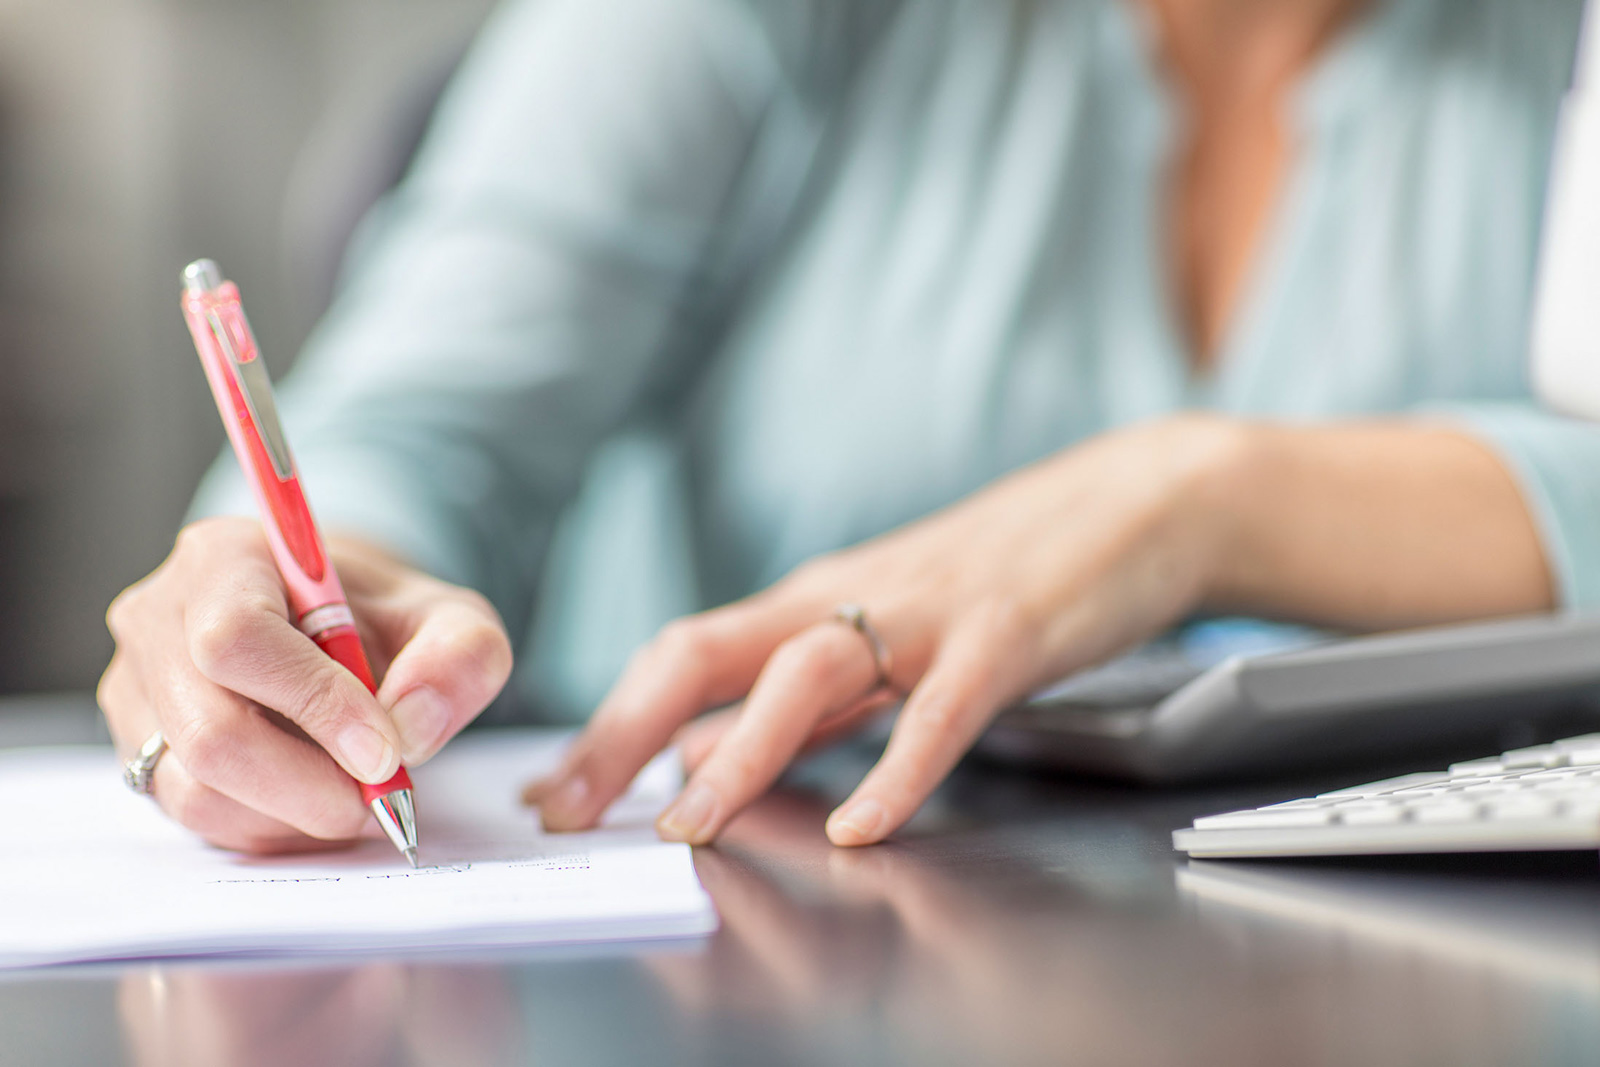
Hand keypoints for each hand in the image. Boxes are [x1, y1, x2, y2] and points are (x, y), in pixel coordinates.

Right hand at [98, 516, 511, 852]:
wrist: (333, 628)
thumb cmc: (382, 619)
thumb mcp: (448, 617)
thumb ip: (459, 654)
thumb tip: (413, 724)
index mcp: (224, 559)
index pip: (238, 638)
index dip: (315, 704)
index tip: (386, 751)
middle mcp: (159, 619)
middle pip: (211, 730)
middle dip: (311, 784)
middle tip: (380, 796)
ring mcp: (138, 690)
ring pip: (198, 788)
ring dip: (294, 814)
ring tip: (356, 798)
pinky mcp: (139, 750)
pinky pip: (195, 818)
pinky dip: (270, 828)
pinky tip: (317, 805)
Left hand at [528, 415, 1247, 845]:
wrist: (1134, 501)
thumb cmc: (1002, 577)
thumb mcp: (883, 639)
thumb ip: (799, 705)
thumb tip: (701, 755)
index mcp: (812, 605)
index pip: (681, 657)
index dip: (609, 724)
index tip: (551, 792)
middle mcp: (848, 600)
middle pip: (707, 650)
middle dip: (626, 730)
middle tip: (567, 809)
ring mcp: (926, 612)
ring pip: (808, 670)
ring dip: (741, 750)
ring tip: (692, 825)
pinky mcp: (1006, 632)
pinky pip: (943, 707)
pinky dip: (900, 767)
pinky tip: (865, 826)